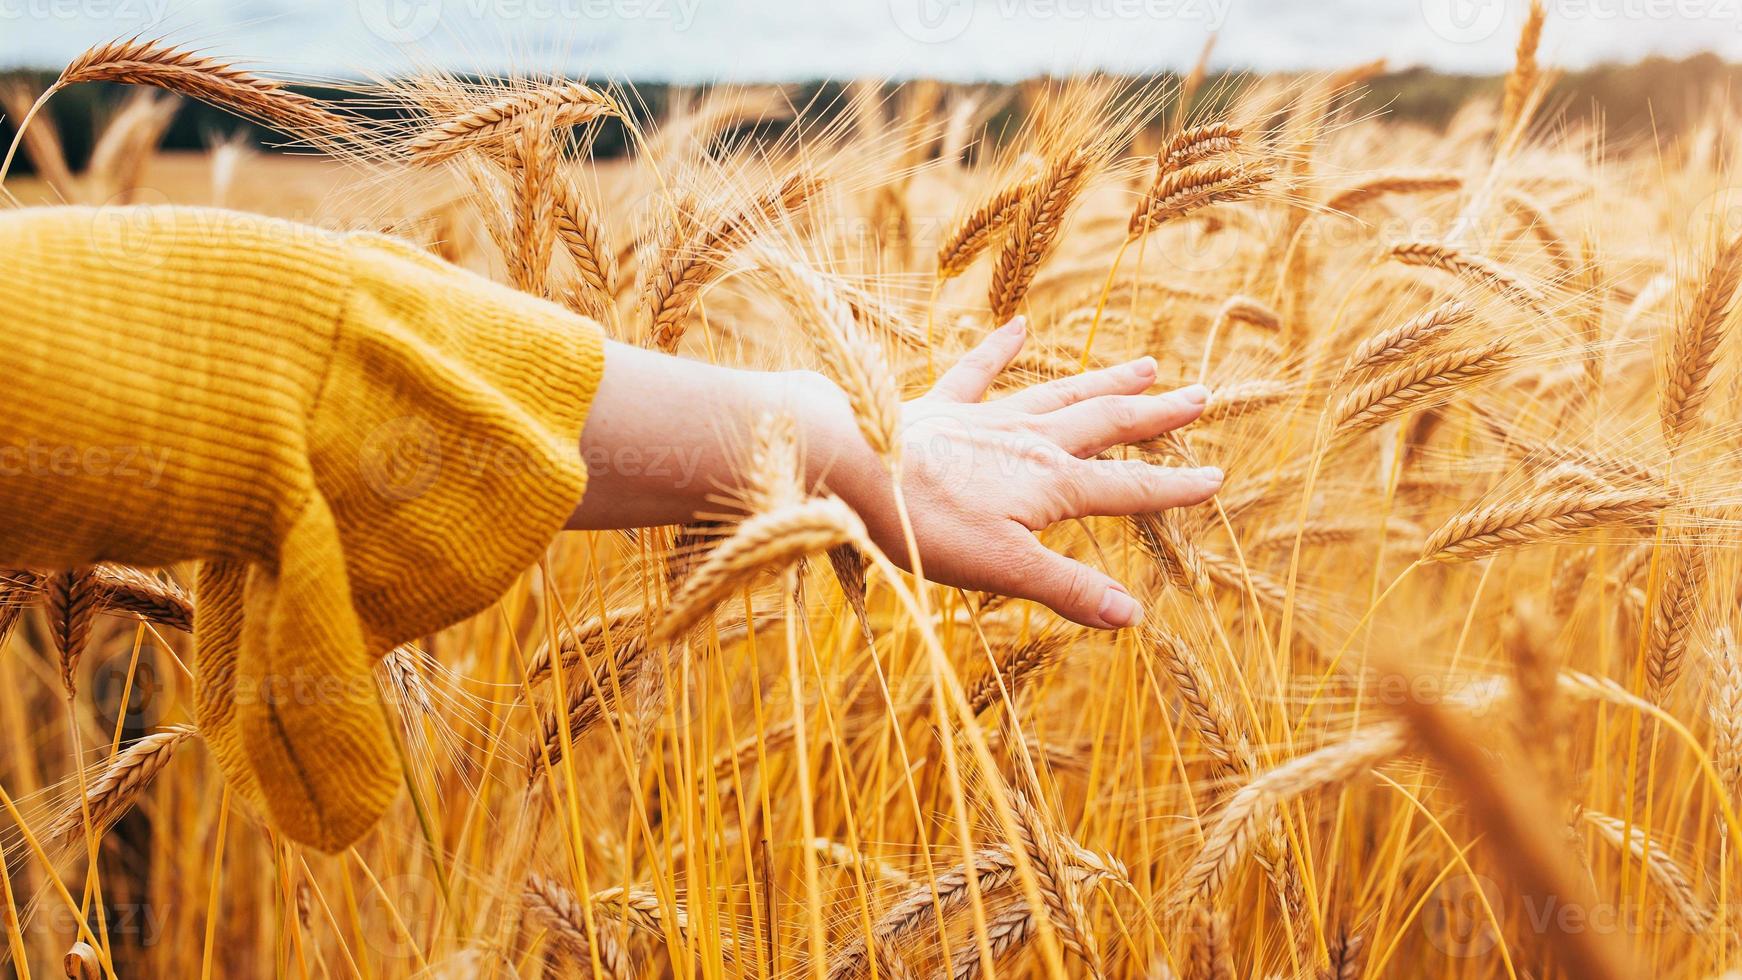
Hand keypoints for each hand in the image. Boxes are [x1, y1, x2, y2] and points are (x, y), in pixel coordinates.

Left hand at [815, 317, 1222, 628]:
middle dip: (1155, 416)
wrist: (856, 467)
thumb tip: (1134, 617)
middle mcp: (1031, 442)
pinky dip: (1000, 348)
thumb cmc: (928, 526)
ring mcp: (988, 419)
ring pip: (1061, 394)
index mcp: (1052, 485)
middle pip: (1106, 425)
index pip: (1128, 490)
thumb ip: (1070, 589)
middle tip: (1200, 395)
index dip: (1173, 489)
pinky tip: (1019, 325)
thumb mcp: (1006, 570)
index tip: (1215, 477)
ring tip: (1146, 363)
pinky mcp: (942, 408)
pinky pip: (977, 371)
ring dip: (1105, 380)